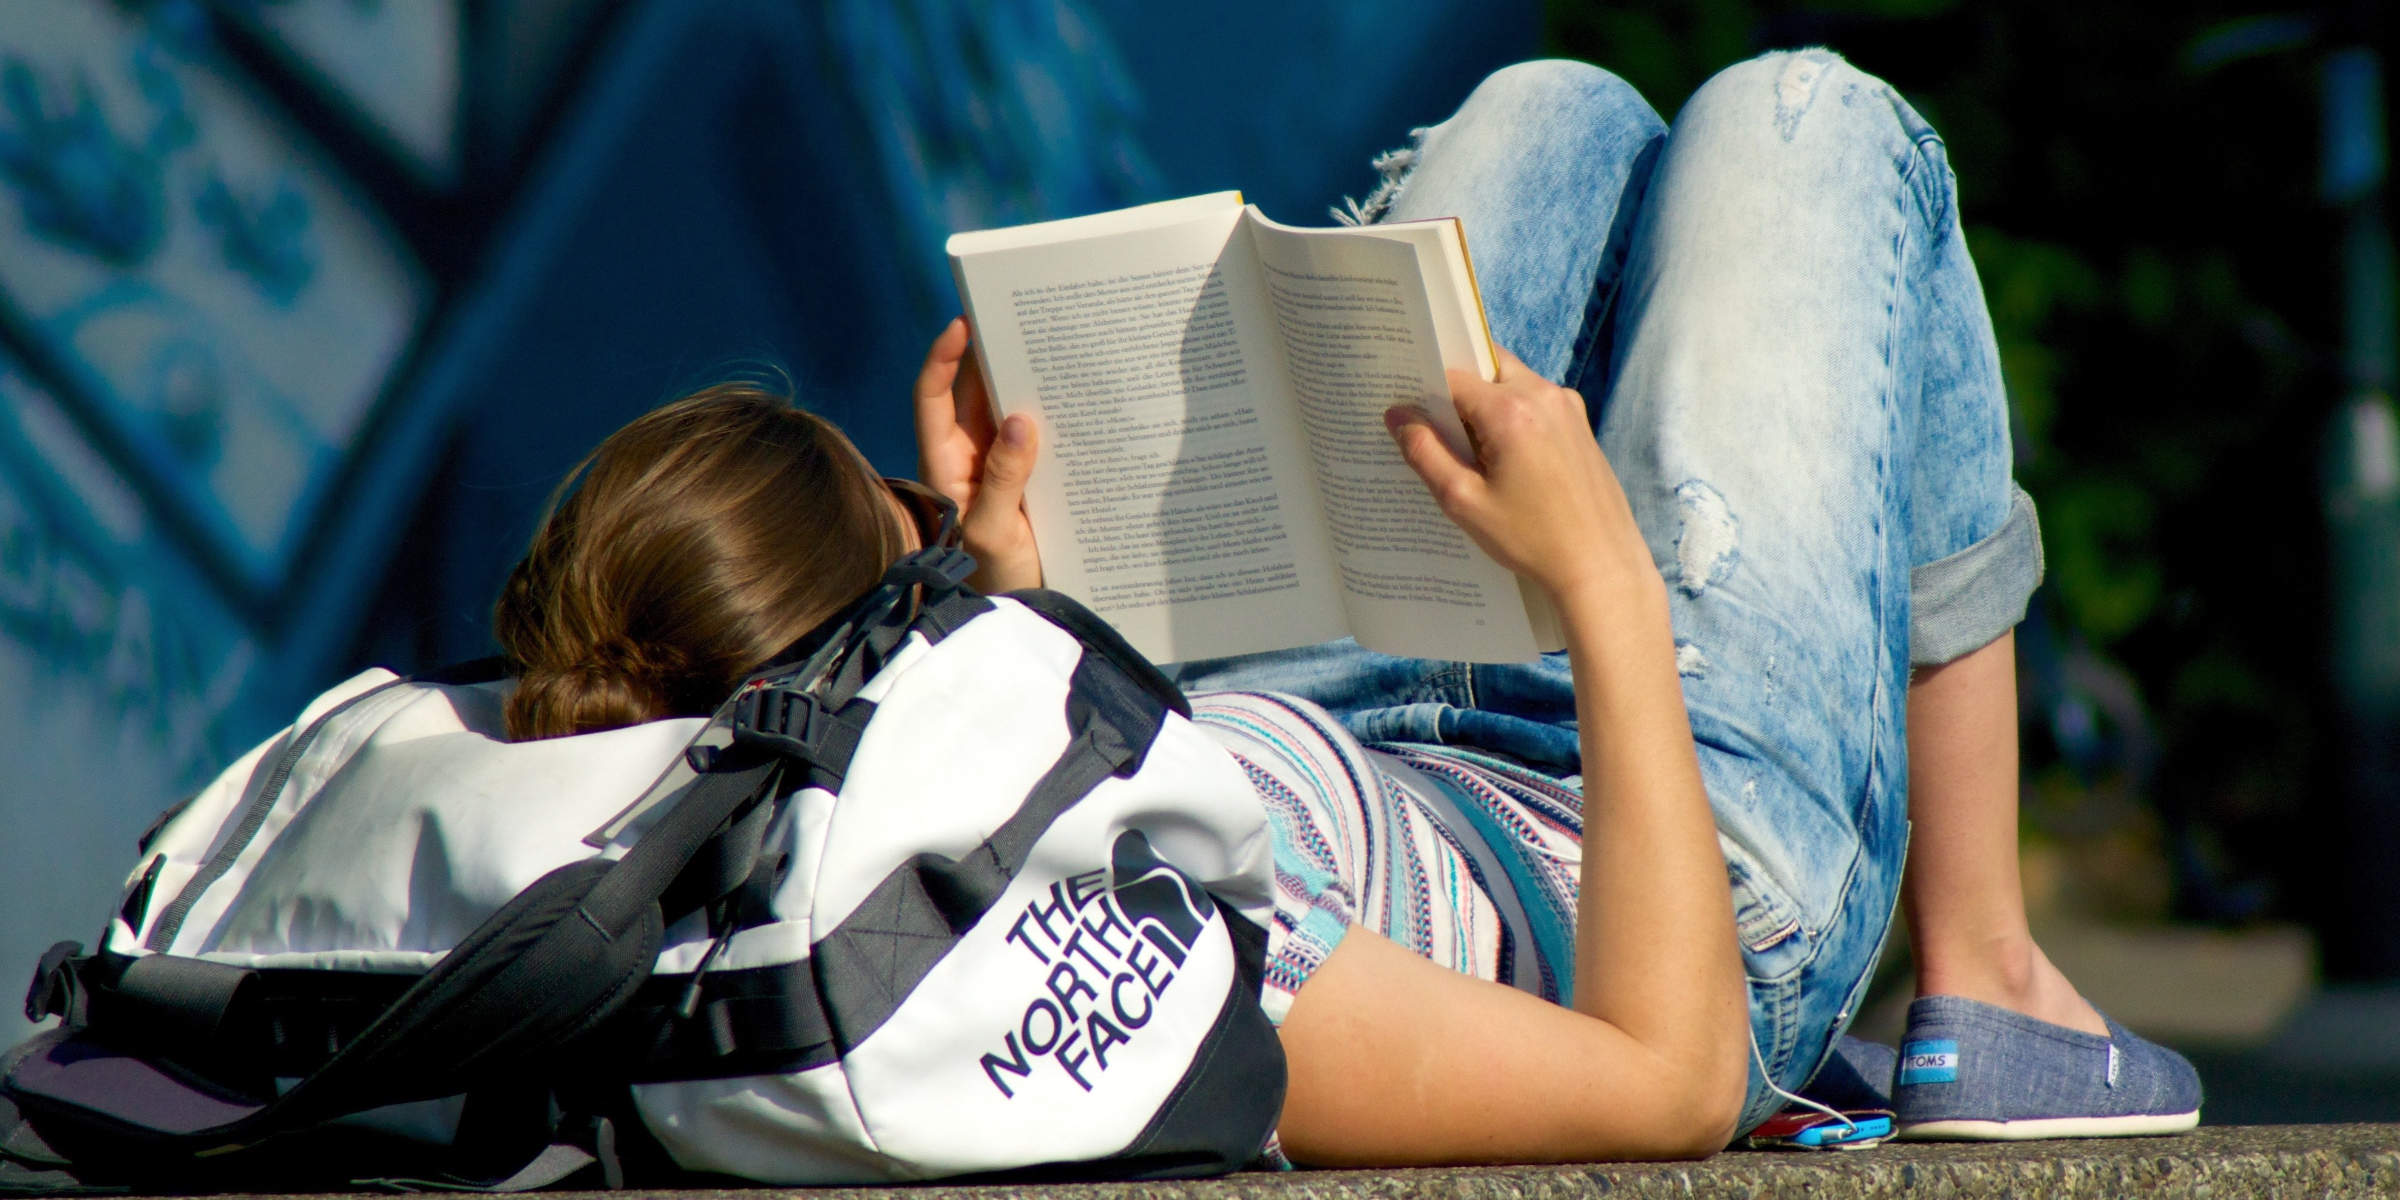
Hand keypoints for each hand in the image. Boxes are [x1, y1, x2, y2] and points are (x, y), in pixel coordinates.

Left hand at [914, 317, 1042, 591]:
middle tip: (1022, 319)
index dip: (941, 359)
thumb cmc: (992, 579)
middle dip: (990, 356)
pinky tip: (1075, 399)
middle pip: (971, 394)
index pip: (932, 399)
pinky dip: (1049, 415)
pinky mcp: (1026, 481)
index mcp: (945, 464)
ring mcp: (997, 468)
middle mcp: (967, 458)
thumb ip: (1004, 477)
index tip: (962, 323)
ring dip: (1023, 382)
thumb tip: (1020, 419)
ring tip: (1053, 348)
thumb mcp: (994, 531)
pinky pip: (1034, 438)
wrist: (1019, 617)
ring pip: (1004, 411)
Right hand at [1385, 347, 1652, 605]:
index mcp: (1511, 410)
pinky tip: (1505, 460)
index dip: (1426, 391)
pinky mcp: (1580, 423)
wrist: (1600, 564)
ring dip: (1487, 404)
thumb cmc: (1531, 538)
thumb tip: (1397, 415)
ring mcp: (1568, 406)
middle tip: (1440, 429)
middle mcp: (1543, 395)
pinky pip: (1535, 402)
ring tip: (1472, 451)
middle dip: (1459, 391)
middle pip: (1485, 368)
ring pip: (1512, 382)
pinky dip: (1512, 416)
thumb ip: (1424, 453)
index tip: (1410, 414)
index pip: (1452, 376)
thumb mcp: (1464, 501)